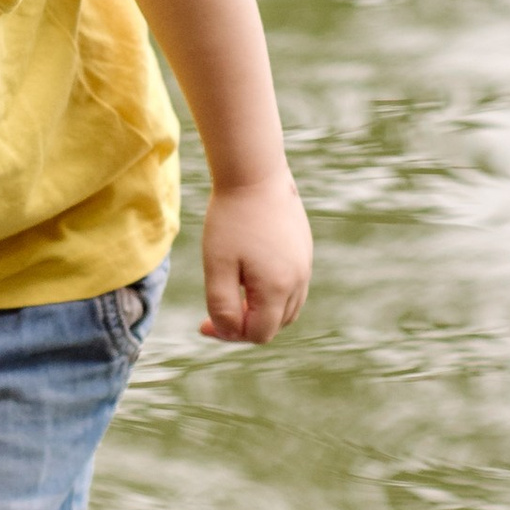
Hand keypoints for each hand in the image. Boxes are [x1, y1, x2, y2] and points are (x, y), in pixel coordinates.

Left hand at [200, 173, 313, 344]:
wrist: (255, 173)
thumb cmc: (231, 219)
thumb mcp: (217, 266)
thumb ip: (222, 306)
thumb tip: (229, 332)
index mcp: (278, 288)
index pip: (258, 334)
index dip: (229, 335)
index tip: (204, 322)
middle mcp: (299, 280)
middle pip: (275, 324)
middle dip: (245, 324)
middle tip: (217, 307)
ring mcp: (305, 264)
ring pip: (287, 307)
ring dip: (261, 310)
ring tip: (234, 291)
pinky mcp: (304, 250)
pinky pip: (292, 286)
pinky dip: (272, 292)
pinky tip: (249, 272)